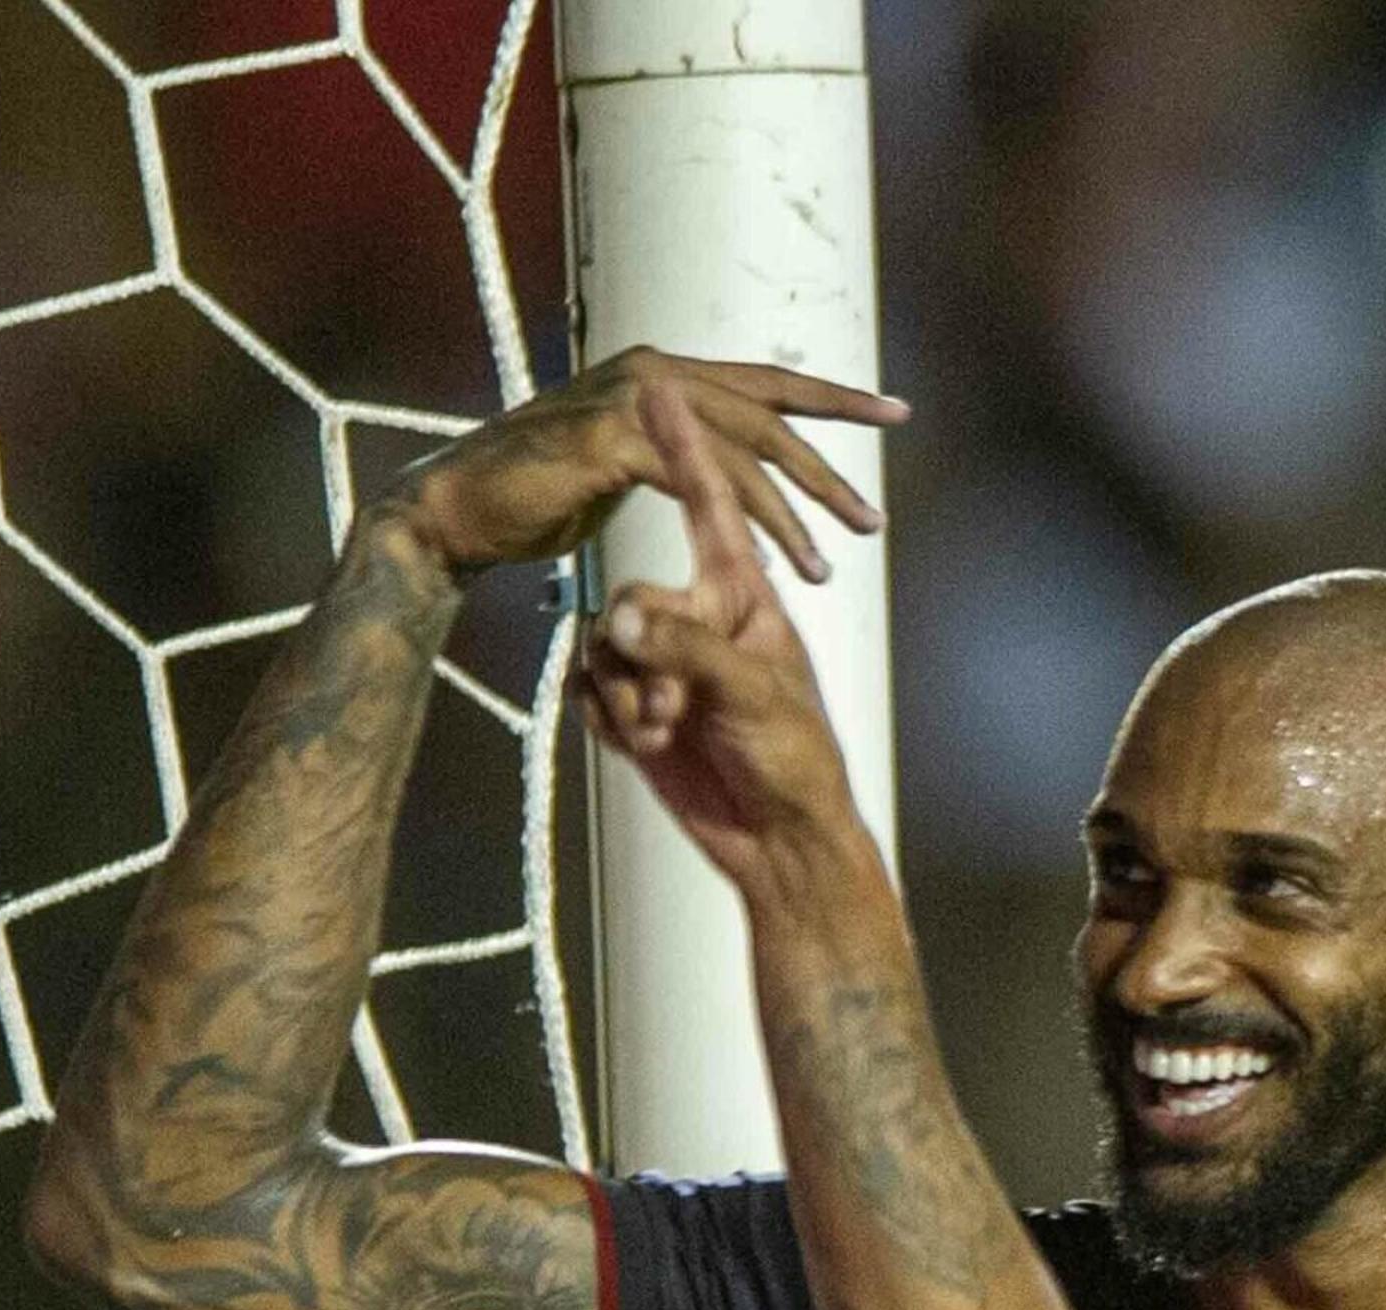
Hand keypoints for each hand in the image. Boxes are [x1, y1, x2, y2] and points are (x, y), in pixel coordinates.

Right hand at [387, 347, 906, 580]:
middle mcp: (655, 373)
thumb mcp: (621, 468)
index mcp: (664, 374)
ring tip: (832, 562)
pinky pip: (695, 483)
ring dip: (792, 514)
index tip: (895, 412)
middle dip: (828, 469)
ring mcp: (634, 401)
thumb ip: (674, 459)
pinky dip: (735, 527)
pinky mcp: (614, 441)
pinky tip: (765, 568)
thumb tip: (720, 477)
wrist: (455, 512)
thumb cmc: (532, 500)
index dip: (832, 400)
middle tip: (874, 517)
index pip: (766, 385)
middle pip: (770, 417)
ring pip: (742, 456)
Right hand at [582, 380, 865, 887]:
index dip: (684, 448)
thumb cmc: (794, 760)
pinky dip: (614, 721)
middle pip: (632, 595)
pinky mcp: (634, 703)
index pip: (710, 506)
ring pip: (604, 647)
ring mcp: (662, 659)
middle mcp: (697, 616)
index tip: (658, 386)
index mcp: (741, 596)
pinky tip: (649, 748)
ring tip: (670, 734)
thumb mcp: (750, 695)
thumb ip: (683, 649)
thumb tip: (615, 622)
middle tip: (677, 709)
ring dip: (630, 697)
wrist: (777, 845)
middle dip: (646, 656)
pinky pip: (591, 689)